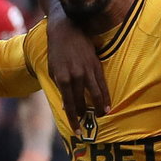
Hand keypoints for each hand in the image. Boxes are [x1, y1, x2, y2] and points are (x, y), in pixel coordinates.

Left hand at [44, 8, 108, 127]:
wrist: (66, 29)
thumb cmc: (56, 50)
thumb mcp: (52, 69)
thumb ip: (59, 86)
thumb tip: (66, 103)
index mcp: (62, 78)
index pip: (68, 104)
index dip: (73, 119)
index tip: (76, 131)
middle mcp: (75, 76)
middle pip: (81, 101)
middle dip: (83, 115)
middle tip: (85, 126)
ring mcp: (87, 71)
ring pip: (95, 95)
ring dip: (98, 108)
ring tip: (100, 117)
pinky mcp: (96, 65)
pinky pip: (102, 84)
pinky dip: (105, 96)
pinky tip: (107, 105)